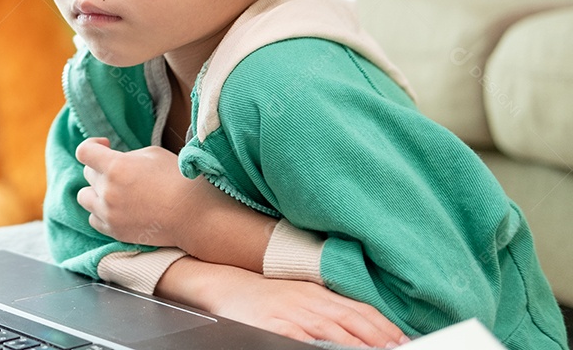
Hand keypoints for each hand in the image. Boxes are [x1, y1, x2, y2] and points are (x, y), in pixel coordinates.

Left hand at [76, 138, 202, 246]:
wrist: (193, 215)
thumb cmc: (177, 179)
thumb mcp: (152, 154)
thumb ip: (127, 156)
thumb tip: (115, 161)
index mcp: (116, 166)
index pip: (84, 151)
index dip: (92, 145)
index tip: (105, 145)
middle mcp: (107, 190)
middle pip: (88, 173)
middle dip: (101, 168)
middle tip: (123, 171)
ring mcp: (109, 213)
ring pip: (84, 197)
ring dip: (96, 191)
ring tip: (115, 190)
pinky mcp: (114, 231)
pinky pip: (93, 219)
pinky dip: (100, 212)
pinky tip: (117, 207)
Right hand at [158, 257, 410, 347]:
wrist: (223, 283)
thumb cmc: (265, 296)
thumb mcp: (301, 296)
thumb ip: (329, 309)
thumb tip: (361, 325)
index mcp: (319, 293)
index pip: (360, 310)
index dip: (385, 327)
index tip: (404, 339)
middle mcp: (309, 302)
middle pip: (352, 321)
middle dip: (379, 338)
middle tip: (400, 348)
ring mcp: (292, 314)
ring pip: (333, 330)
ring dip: (359, 343)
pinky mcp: (273, 326)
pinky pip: (301, 338)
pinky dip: (320, 345)